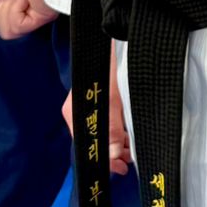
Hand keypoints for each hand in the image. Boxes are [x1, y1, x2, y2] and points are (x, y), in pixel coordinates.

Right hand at [62, 45, 130, 174]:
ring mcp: (88, 103)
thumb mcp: (114, 98)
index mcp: (75, 113)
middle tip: (130, 162)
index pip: (88, 146)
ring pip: (102, 130)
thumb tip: (110, 156)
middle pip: (95, 139)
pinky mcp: (100, 96)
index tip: (120, 169)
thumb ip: (112, 128)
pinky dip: (117, 129)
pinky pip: (106, 119)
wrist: (108, 36)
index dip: (104, 160)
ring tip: (131, 152)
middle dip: (112, 153)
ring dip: (116, 143)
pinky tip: (129, 135)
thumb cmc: (110, 64)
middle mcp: (78, 110)